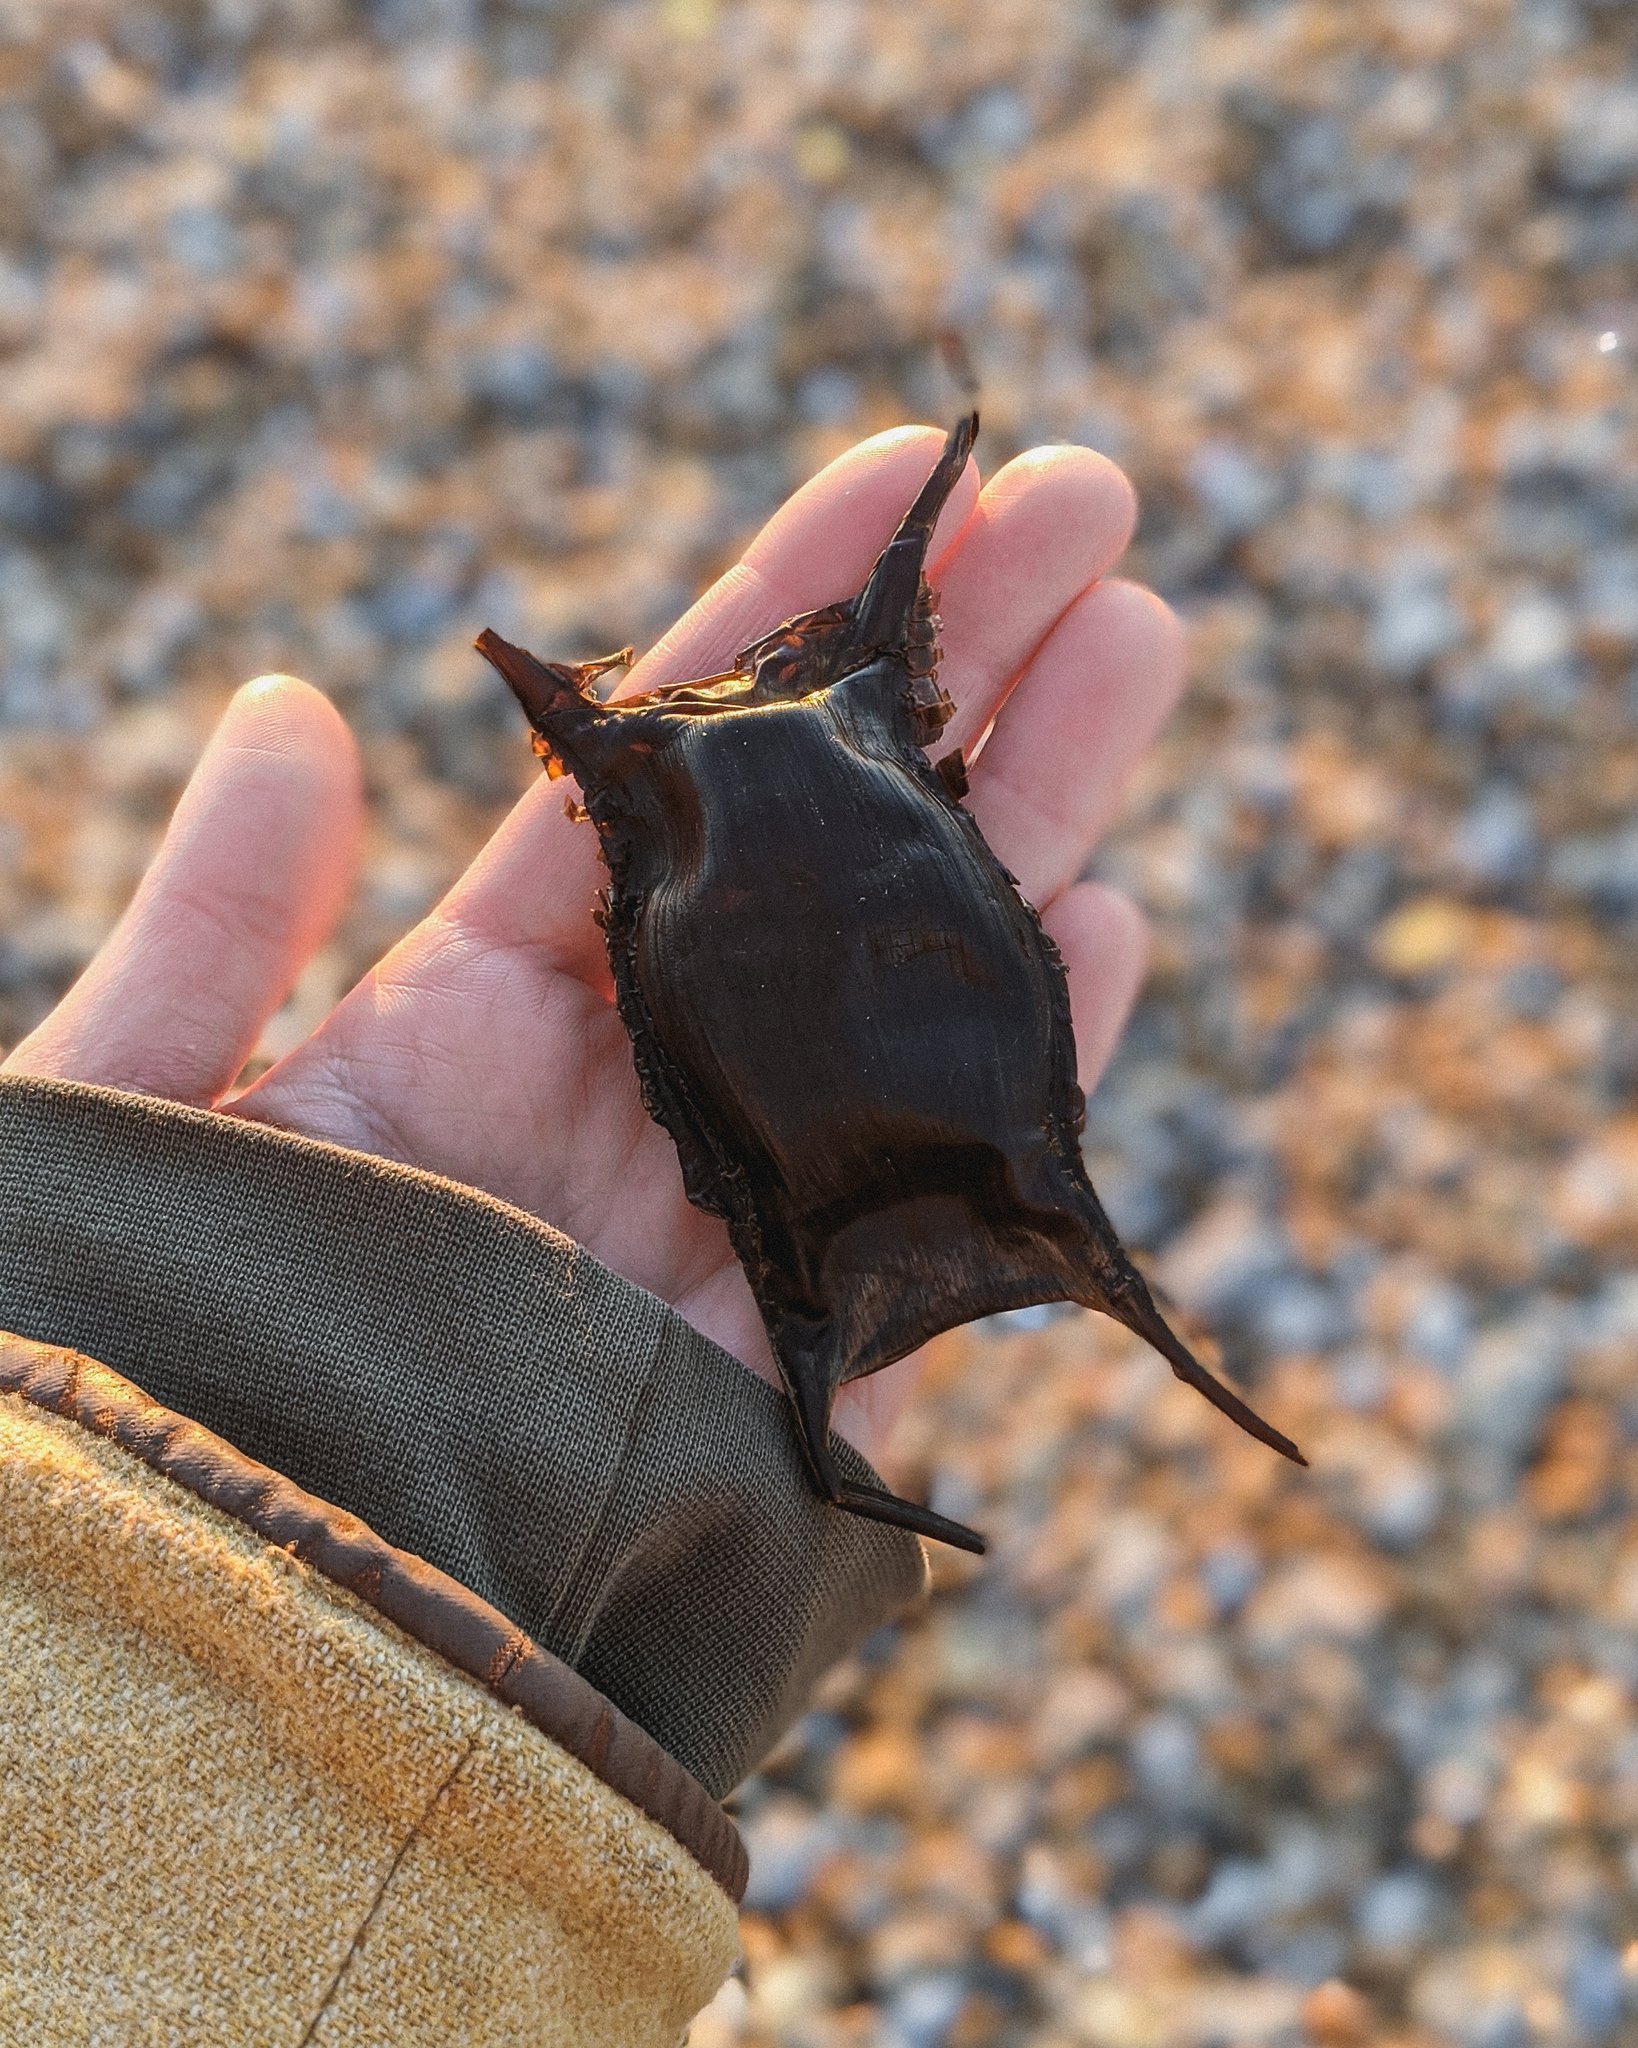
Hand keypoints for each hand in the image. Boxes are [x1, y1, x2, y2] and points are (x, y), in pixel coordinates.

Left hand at [4, 427, 1183, 1457]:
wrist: (227, 1635)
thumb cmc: (144, 1374)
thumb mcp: (130, 1116)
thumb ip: (214, 925)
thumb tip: (288, 705)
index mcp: (475, 1014)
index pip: (663, 774)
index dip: (778, 619)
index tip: (896, 482)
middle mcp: (635, 1091)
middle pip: (830, 851)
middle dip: (956, 681)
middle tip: (1087, 518)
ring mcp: (734, 1211)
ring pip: (918, 986)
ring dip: (1036, 820)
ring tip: (1139, 646)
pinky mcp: (803, 1354)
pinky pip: (948, 1198)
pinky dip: (1036, 1070)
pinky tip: (1109, 923)